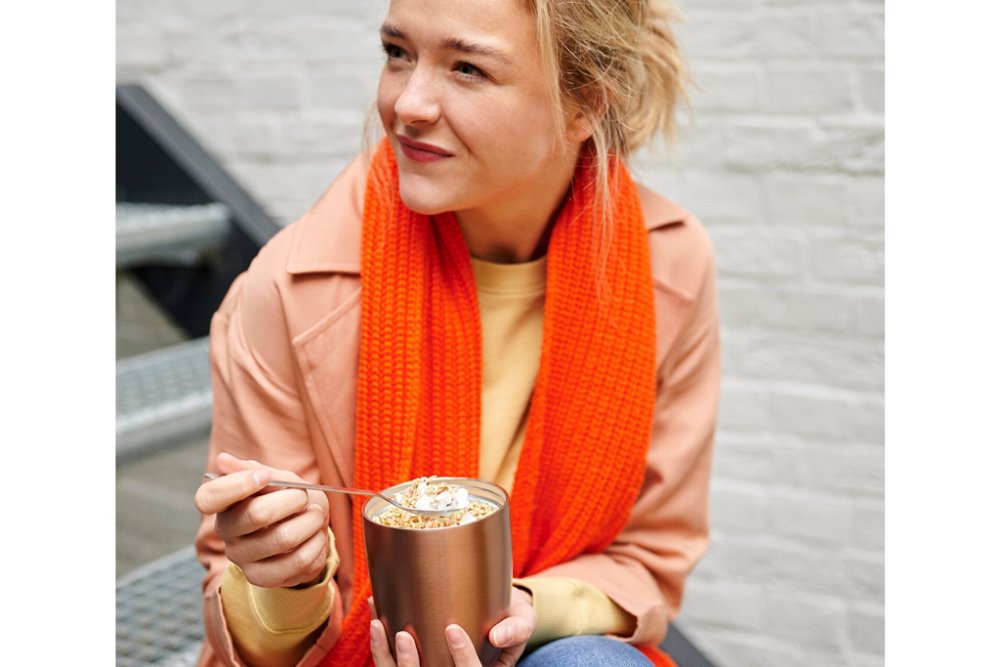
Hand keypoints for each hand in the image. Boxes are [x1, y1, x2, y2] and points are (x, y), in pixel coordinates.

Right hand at [194, 451, 330, 587]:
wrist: (309, 529)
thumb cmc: (290, 499)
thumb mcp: (279, 478)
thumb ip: (256, 471)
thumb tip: (223, 460)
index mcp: (223, 504)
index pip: (207, 498)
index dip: (236, 485)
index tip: (264, 476)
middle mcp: (226, 532)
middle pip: (257, 514)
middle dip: (293, 499)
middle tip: (305, 495)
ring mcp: (242, 558)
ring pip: (283, 538)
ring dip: (311, 522)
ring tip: (316, 515)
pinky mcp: (262, 578)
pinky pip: (298, 561)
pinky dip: (316, 544)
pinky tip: (316, 537)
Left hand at [369, 587, 535, 666]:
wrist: (498, 613)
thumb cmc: (512, 619)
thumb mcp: (523, 621)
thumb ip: (515, 629)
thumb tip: (498, 637)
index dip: (461, 658)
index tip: (452, 629)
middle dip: (409, 665)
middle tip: (403, 635)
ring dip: (383, 654)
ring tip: (378, 624)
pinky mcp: (415, 661)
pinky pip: (390, 661)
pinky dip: (379, 640)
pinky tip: (375, 613)